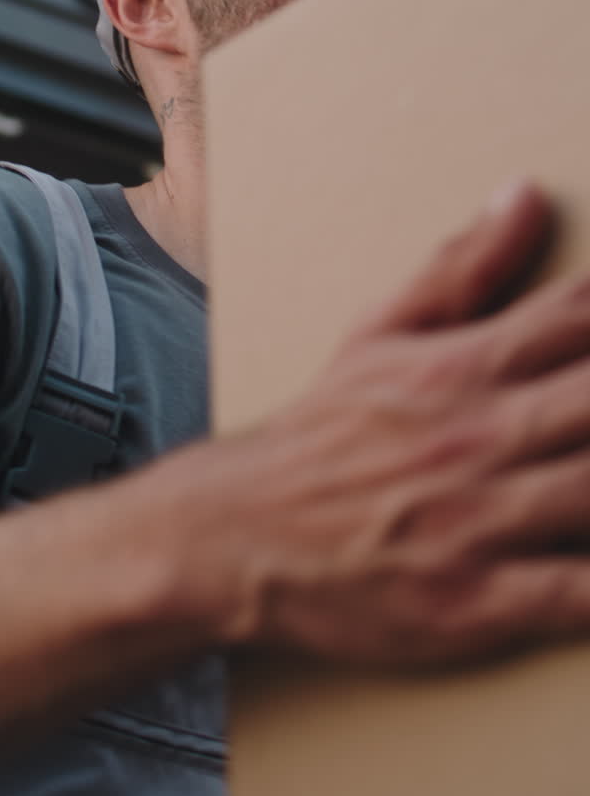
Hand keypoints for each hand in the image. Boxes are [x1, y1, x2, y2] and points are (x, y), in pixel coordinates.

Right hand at [213, 182, 589, 665]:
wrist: (240, 536)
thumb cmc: (323, 433)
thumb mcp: (379, 333)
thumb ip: (461, 267)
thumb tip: (526, 192)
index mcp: (461, 367)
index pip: (580, 313)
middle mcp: (479, 437)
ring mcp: (481, 523)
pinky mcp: (476, 603)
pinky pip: (576, 597)